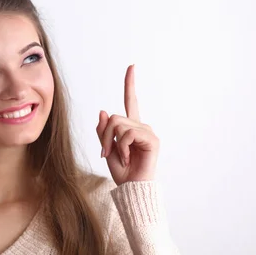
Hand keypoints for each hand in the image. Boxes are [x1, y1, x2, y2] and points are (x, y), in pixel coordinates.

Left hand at [96, 65, 159, 184]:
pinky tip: (127, 158)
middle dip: (105, 136)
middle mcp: (141, 126)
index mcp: (130, 127)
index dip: (130, 84)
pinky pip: (127, 134)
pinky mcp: (152, 139)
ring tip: (120, 157)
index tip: (132, 66)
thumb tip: (103, 111)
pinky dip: (121, 148)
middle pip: (114, 117)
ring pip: (118, 124)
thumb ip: (104, 130)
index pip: (130, 101)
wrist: (132, 188)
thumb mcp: (107, 148)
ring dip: (112, 143)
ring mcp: (148, 132)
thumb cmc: (122, 171)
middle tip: (107, 153)